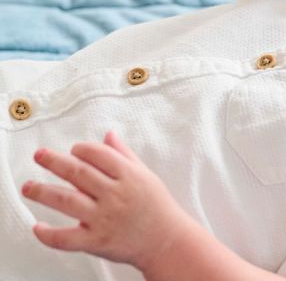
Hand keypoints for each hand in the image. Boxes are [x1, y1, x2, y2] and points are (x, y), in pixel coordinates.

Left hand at [22, 131, 192, 272]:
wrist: (165, 240)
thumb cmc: (156, 205)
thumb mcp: (145, 174)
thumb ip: (124, 154)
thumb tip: (108, 135)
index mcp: (129, 175)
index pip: (99, 155)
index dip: (82, 149)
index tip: (72, 149)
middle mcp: (115, 195)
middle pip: (78, 174)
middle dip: (55, 162)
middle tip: (39, 155)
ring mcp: (104, 219)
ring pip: (67, 201)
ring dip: (43, 192)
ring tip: (28, 186)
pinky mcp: (96, 242)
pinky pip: (66, 238)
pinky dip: (49, 234)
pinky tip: (37, 226)